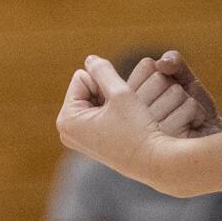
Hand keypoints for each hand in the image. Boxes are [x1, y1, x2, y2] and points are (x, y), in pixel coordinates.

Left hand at [56, 56, 170, 185]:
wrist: (155, 161)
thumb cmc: (137, 128)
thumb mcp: (120, 92)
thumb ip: (103, 71)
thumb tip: (90, 59)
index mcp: (66, 119)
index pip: (82, 78)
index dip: (104, 84)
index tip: (117, 104)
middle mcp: (66, 131)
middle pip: (85, 89)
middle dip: (105, 93)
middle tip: (122, 113)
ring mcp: (78, 138)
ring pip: (93, 100)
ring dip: (110, 101)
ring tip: (124, 119)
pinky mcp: (90, 142)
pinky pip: (98, 113)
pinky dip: (112, 113)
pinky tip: (124, 125)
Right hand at [127, 51, 221, 136]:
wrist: (207, 136)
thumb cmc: (190, 105)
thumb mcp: (181, 77)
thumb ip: (172, 62)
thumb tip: (161, 64)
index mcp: (127, 98)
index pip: (147, 65)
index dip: (164, 73)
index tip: (164, 91)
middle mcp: (131, 114)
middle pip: (160, 79)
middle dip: (177, 88)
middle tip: (175, 107)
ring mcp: (147, 130)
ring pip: (175, 92)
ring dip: (188, 102)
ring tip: (183, 119)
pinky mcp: (166, 143)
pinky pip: (189, 108)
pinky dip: (198, 114)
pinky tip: (191, 128)